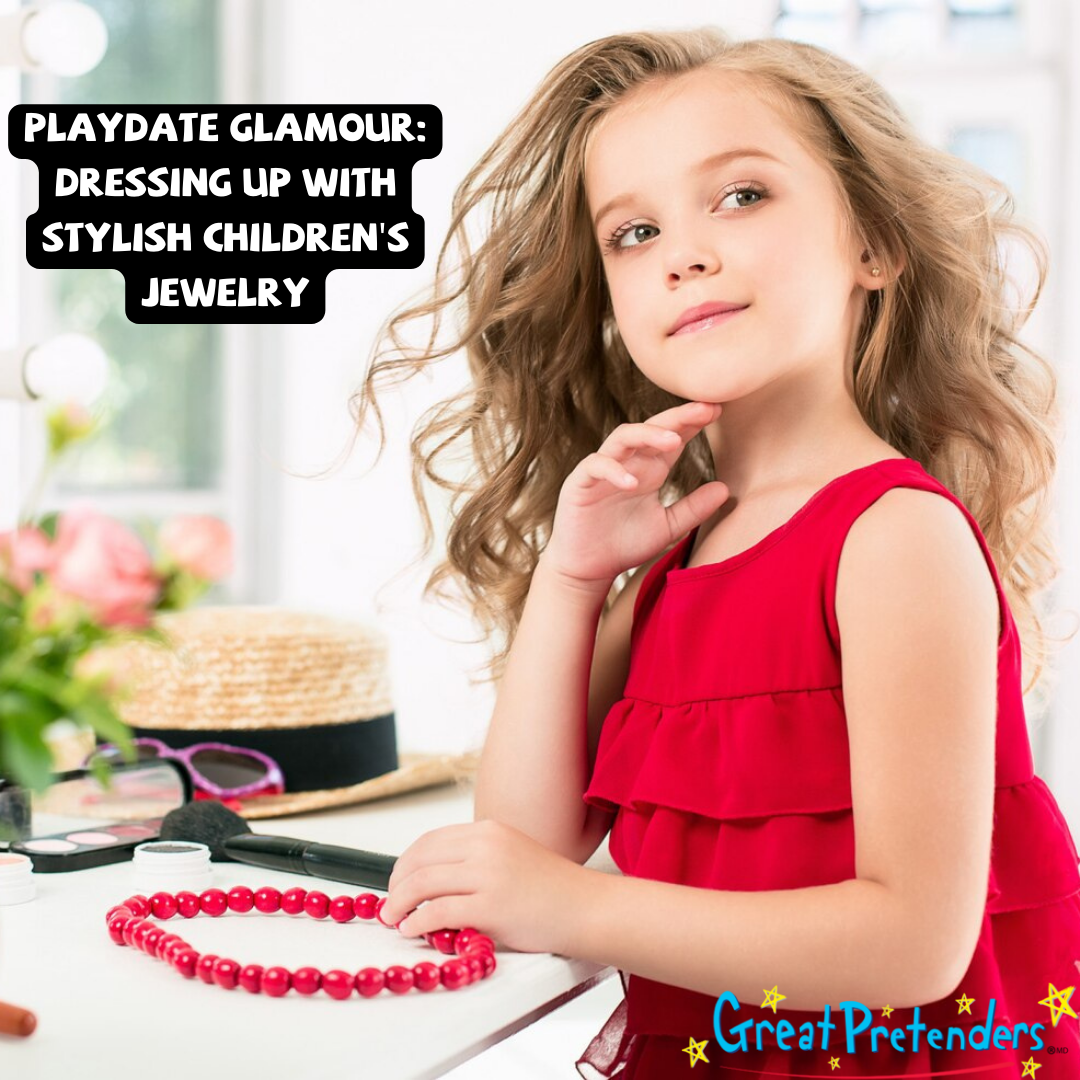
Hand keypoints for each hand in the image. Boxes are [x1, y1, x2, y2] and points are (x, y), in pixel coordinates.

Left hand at [381, 819, 591, 955]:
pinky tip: (412, 930)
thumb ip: (476, 859)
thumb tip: (435, 877)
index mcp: (489, 830)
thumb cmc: (552, 889)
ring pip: (422, 884)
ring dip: (399, 904)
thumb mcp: (511, 855)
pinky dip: (417, 922)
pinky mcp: (490, 906)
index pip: (430, 841)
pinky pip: (437, 912)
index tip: (397, 880)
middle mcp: (485, 846)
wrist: (585, 907)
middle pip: (419, 860)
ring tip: (393, 919)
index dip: (405, 863)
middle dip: (396, 884)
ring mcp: (487, 874)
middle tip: (389, 904)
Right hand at [543, 400, 728, 589]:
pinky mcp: (580, 483)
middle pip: (651, 428)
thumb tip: (725, 488)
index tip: (718, 410)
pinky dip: (613, 470)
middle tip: (704, 409)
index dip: (692, 422)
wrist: (589, 569)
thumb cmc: (625, 544)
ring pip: (622, 437)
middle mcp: (628, 462)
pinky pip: (596, 466)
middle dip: (677, 417)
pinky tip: (632, 483)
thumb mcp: (667, 526)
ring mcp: (603, 470)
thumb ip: (693, 508)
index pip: (673, 437)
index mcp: (650, 469)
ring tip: (673, 441)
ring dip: (647, 435)